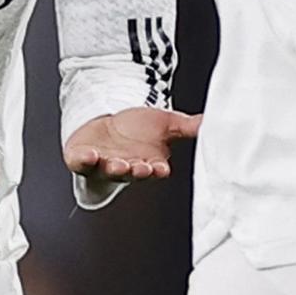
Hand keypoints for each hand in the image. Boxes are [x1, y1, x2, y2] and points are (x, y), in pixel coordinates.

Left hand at [64, 107, 201, 181]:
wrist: (105, 126)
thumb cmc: (137, 130)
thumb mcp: (165, 124)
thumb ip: (189, 126)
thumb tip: (213, 122)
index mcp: (148, 163)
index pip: (155, 170)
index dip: (157, 170)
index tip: (162, 168)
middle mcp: (127, 166)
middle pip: (133, 172)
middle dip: (137, 171)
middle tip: (142, 167)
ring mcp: (103, 163)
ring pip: (109, 170)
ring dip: (114, 168)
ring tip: (118, 163)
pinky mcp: (82, 157)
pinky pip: (81, 162)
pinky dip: (85, 160)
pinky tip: (90, 154)